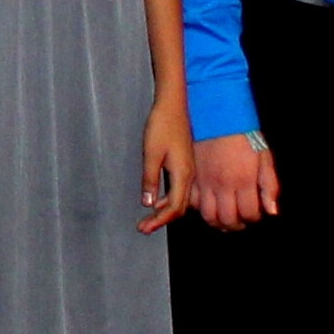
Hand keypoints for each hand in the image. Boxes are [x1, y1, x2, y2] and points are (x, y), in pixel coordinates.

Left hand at [135, 92, 194, 233]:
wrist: (173, 105)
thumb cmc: (162, 125)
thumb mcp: (151, 154)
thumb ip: (149, 179)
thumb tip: (148, 204)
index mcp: (183, 174)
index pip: (174, 208)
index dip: (159, 221)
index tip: (143, 228)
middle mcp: (189, 175)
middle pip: (180, 207)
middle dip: (162, 220)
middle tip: (144, 228)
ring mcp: (189, 170)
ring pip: (180, 199)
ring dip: (165, 211)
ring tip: (149, 219)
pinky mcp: (185, 164)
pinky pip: (180, 189)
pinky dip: (169, 200)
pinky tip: (157, 201)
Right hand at [193, 135, 279, 229]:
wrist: (217, 114)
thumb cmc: (242, 133)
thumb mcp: (264, 156)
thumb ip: (269, 185)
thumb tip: (271, 211)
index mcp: (243, 180)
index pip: (249, 214)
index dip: (254, 218)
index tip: (255, 214)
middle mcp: (222, 184)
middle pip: (227, 220)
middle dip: (236, 225)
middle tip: (241, 221)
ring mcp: (204, 181)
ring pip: (207, 215)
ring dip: (217, 222)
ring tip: (224, 218)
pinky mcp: (191, 176)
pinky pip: (191, 201)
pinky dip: (199, 208)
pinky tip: (208, 204)